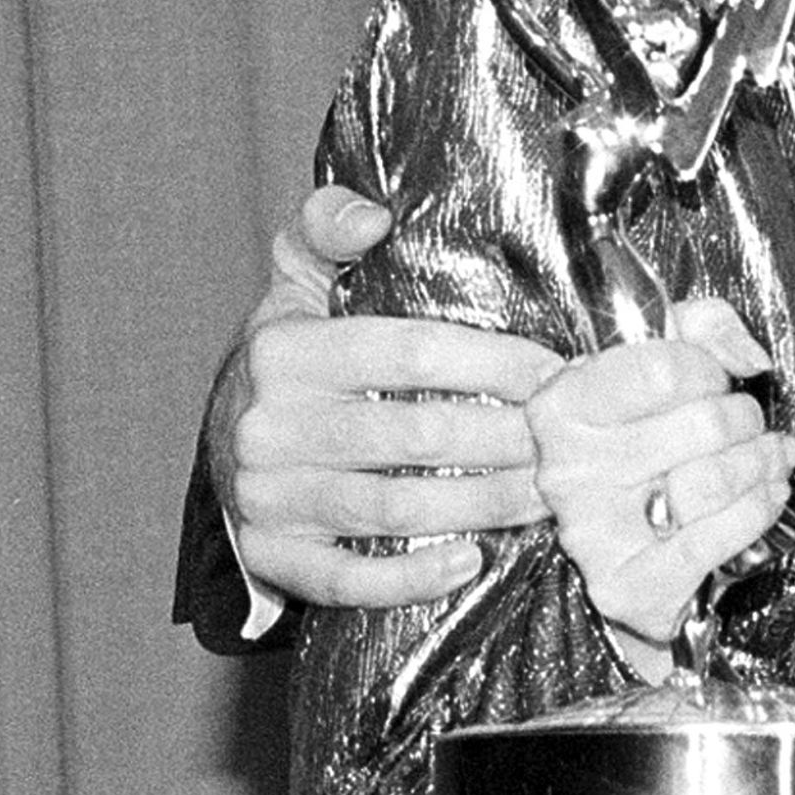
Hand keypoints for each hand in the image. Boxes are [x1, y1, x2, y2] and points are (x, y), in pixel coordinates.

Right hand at [215, 186, 558, 606]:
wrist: (220, 440)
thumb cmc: (290, 357)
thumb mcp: (296, 280)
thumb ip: (326, 229)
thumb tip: (372, 215)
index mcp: (285, 351)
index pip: (412, 352)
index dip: (497, 363)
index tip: (559, 372)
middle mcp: (269, 427)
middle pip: (417, 436)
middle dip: (511, 440)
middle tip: (574, 440)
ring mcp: (268, 499)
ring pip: (396, 509)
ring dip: (486, 505)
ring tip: (551, 494)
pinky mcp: (272, 557)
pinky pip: (349, 579)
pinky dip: (414, 578)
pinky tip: (473, 559)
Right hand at [527, 297, 794, 671]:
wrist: (632, 539)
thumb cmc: (649, 437)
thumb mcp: (663, 359)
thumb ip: (705, 325)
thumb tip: (749, 358)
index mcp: (561, 406)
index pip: (664, 367)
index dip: (708, 370)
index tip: (711, 381)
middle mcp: (566, 470)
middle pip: (705, 423)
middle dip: (746, 419)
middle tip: (747, 425)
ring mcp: (591, 532)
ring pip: (716, 480)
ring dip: (762, 463)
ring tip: (768, 457)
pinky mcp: (627, 585)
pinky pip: (717, 537)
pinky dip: (759, 509)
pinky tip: (767, 493)